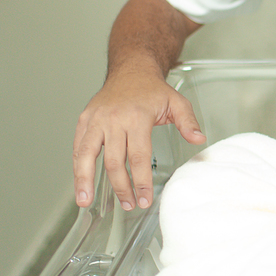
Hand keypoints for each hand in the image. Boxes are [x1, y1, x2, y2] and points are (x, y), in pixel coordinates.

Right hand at [72, 71, 204, 210]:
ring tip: (85, 202)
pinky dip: (77, 166)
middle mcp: (113, 119)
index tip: (144, 198)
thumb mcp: (176, 102)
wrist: (131, 70)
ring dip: (85, 181)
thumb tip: (199, 140)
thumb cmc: (152, 89)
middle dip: (121, 187)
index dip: (141, 181)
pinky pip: (77, 146)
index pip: (138, 156)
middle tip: (129, 205)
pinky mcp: (84, 120)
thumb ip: (188, 122)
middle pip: (114, 161)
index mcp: (137, 117)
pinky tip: (79, 182)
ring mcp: (96, 120)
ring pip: (86, 155)